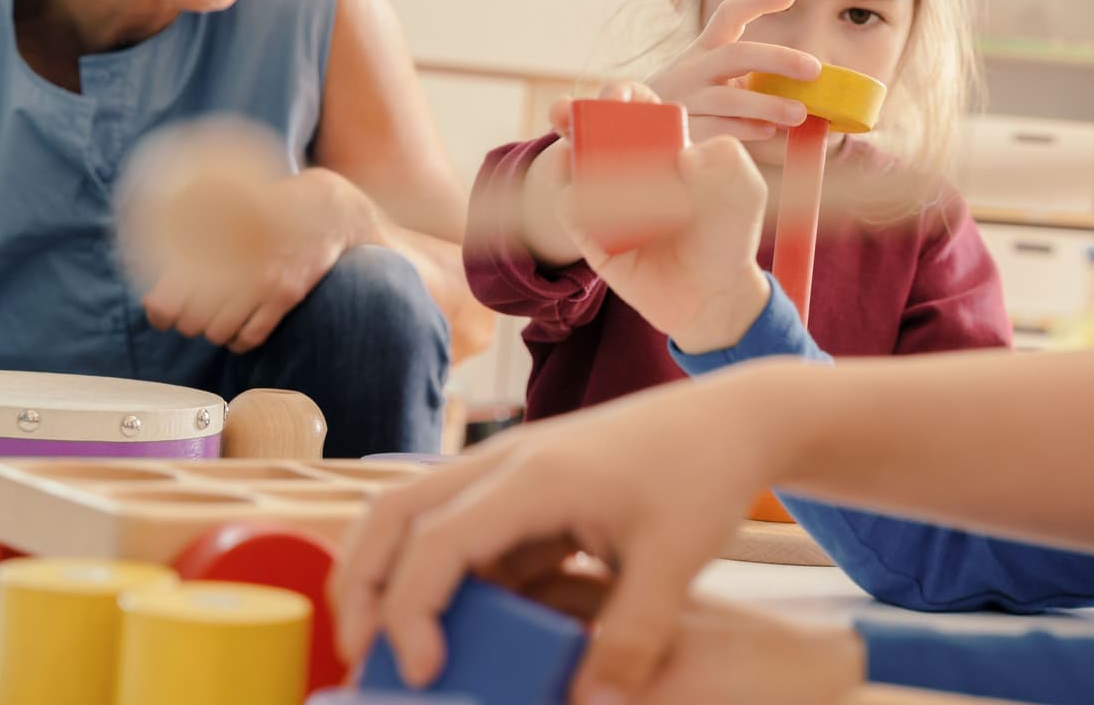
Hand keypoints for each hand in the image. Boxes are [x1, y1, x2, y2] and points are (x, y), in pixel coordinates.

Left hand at [119, 121, 368, 350]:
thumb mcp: (221, 215)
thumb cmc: (267, 210)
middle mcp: (231, 264)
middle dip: (191, 322)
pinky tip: (242, 328)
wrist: (325, 209)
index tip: (166, 312)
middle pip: (191, 322)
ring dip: (217, 331)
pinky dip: (241, 340)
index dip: (161, 313)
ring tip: (223, 318)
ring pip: (219, 332)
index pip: (166, 300)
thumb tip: (153, 299)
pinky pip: (251, 337)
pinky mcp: (287, 294)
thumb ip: (184, 248)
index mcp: (207, 243)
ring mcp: (261, 281)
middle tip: (199, 313)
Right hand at [330, 360, 808, 702]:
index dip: (412, 611)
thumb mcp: (676, 562)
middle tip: (359, 657)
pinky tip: (458, 628)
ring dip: (391, 575)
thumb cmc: (704, 475)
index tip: (423, 673)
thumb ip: (631, 639)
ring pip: (417, 517)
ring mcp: (511, 471)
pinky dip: (443, 576)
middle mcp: (506, 464)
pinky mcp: (526, 488)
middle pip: (393, 514)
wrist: (734, 419)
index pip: (436, 541)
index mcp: (535, 477)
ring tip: (388, 647)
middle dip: (362, 584)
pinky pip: (463, 531)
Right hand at [547, 82, 771, 350]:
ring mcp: (606, 199)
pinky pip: (572, 210)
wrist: (715, 294)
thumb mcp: (745, 192)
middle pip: (591, 128)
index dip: (622, 94)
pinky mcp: (592, 235)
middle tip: (568, 111)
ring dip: (564, 152)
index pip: (634, 107)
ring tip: (569, 151)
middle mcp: (628, 166)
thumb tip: (686, 154)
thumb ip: (730, 161)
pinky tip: (579, 192)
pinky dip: (571, 198)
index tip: (620, 97)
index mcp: (662, 144)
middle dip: (574, 113)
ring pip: (573, 166)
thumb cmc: (729, 235)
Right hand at [646, 0, 821, 144]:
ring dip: (767, 104)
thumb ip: (750, 78)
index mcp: (703, 50)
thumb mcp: (711, 78)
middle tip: (814, 68)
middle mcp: (692, 69)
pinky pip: (716, 129)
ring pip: (728, 98)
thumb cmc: (690, 102)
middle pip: (737, 55)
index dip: (757, 1)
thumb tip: (805, 88)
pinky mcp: (682, 130)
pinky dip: (745, 129)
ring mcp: (685, 99)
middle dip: (778, 59)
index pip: (728, 15)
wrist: (635, 131)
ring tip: (799, 113)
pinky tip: (767, 131)